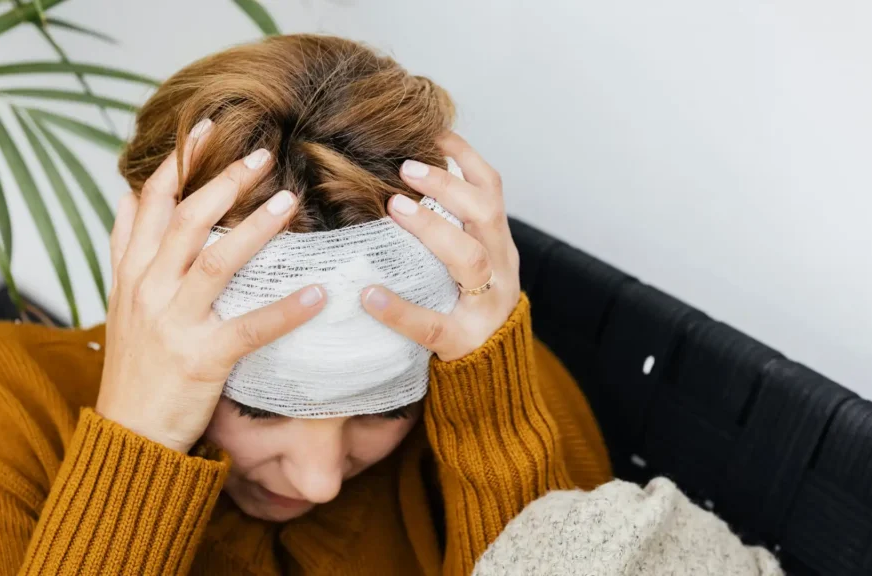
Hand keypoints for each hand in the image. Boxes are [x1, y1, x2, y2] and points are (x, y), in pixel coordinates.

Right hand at [96, 120, 326, 452]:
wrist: (127, 433)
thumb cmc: (136, 366)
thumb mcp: (120, 300)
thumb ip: (128, 249)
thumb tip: (130, 195)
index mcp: (131, 273)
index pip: (149, 203)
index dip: (177, 163)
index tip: (205, 128)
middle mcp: (147, 290)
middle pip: (186, 221)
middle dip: (223, 182)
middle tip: (262, 153)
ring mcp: (172, 324)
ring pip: (214, 261)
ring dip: (254, 229)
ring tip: (289, 200)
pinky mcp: (201, 359)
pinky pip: (250, 328)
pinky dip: (286, 310)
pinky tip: (319, 294)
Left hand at [362, 132, 520, 361]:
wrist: (494, 374)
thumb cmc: (466, 308)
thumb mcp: (469, 266)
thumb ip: (448, 232)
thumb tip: (396, 185)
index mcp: (498, 245)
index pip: (492, 191)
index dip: (466, 158)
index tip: (434, 132)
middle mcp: (501, 269)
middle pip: (486, 215)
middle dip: (448, 185)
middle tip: (406, 168)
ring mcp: (486, 305)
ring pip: (471, 259)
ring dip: (433, 227)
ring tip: (395, 207)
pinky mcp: (463, 341)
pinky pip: (432, 324)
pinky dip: (400, 309)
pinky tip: (370, 295)